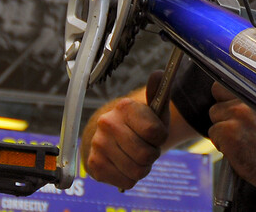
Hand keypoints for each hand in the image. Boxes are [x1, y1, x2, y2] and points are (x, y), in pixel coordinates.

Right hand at [82, 70, 169, 189]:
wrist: (116, 137)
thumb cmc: (141, 124)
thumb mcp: (155, 109)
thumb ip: (159, 92)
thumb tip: (159, 74)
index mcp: (125, 107)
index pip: (155, 133)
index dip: (160, 137)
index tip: (155, 133)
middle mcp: (107, 124)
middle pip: (146, 155)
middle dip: (152, 154)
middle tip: (146, 147)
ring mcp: (98, 145)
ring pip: (137, 171)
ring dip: (142, 167)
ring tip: (136, 156)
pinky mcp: (94, 165)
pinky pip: (125, 181)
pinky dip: (130, 177)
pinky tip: (125, 165)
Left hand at [208, 81, 255, 202]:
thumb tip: (239, 94)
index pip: (233, 75)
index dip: (231, 90)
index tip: (233, 98)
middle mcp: (250, 97)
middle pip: (218, 92)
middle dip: (225, 106)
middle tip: (239, 123)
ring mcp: (238, 114)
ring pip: (215, 116)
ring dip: (224, 127)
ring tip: (244, 139)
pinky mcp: (229, 132)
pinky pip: (214, 133)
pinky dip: (222, 143)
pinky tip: (240, 149)